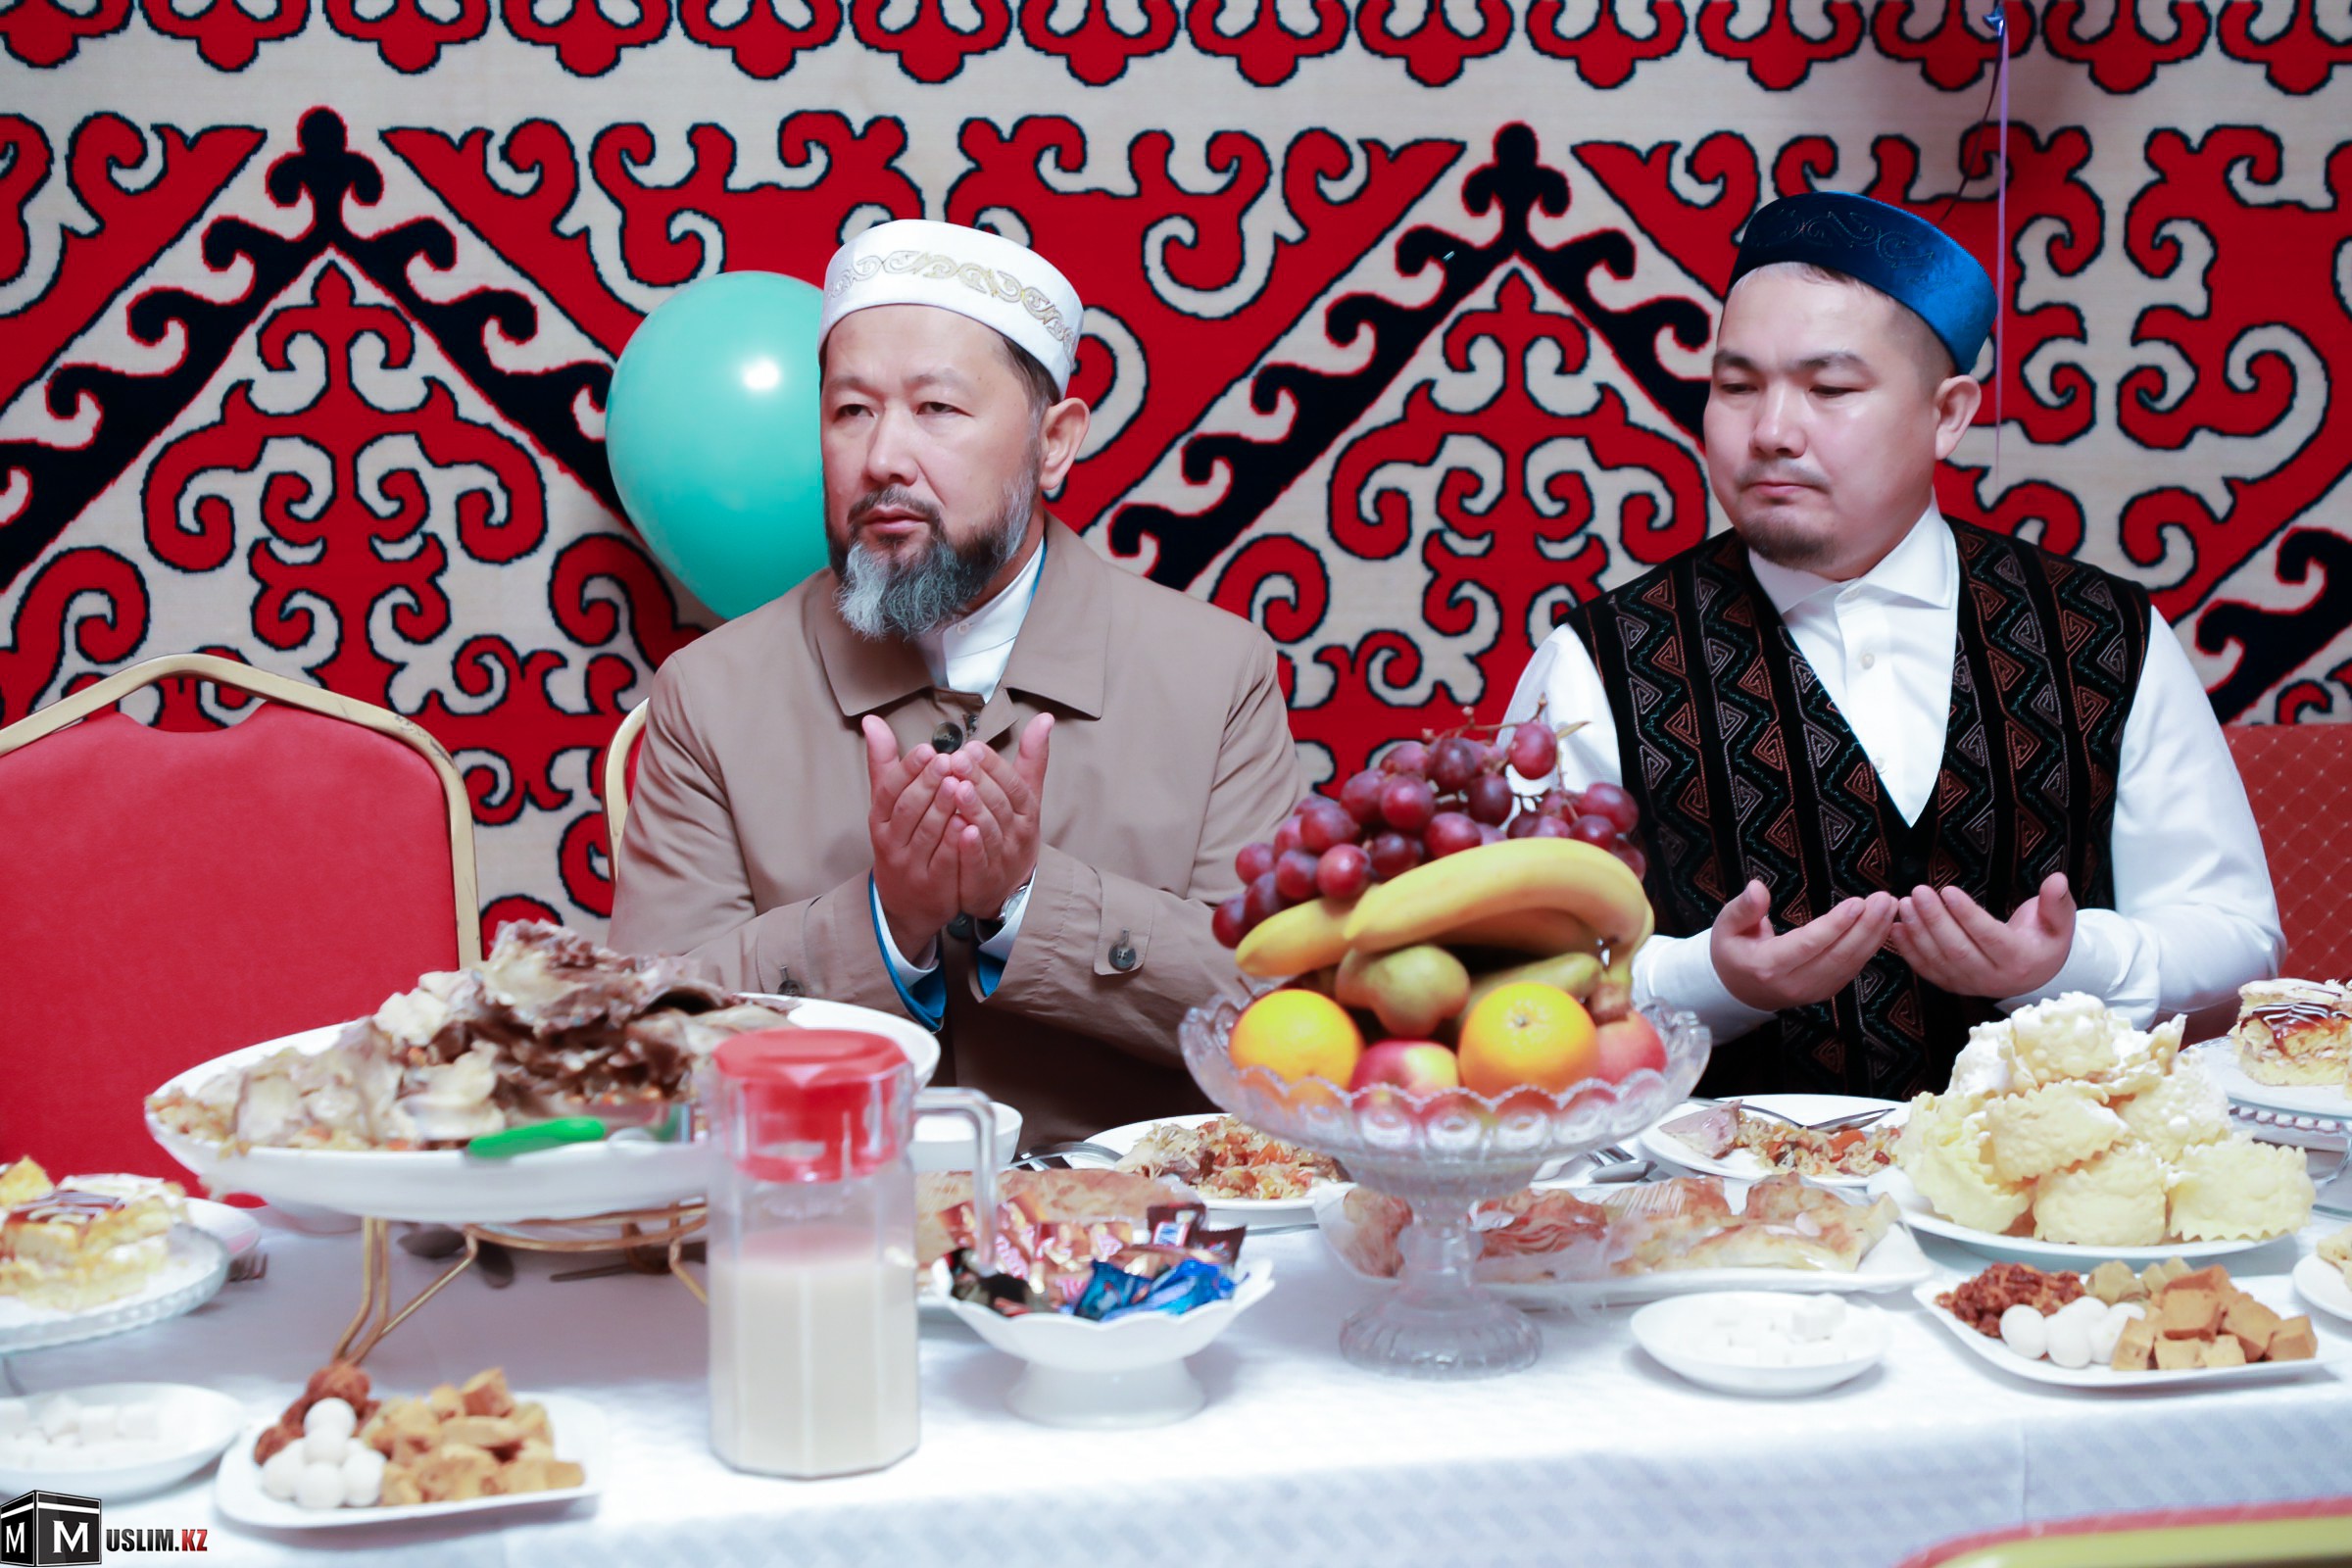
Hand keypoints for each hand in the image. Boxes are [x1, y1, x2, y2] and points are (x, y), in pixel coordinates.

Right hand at [863, 715, 963, 955]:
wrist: (905, 904)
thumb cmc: (900, 842)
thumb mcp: (887, 806)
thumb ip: (884, 764)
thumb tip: (872, 720)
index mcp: (879, 820)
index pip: (890, 791)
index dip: (908, 770)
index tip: (928, 749)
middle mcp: (890, 843)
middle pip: (908, 810)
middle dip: (928, 784)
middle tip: (949, 761)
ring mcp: (911, 866)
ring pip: (927, 834)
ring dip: (943, 809)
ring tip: (960, 785)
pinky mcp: (933, 886)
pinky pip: (945, 862)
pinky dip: (956, 843)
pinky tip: (970, 824)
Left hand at [944, 714, 1051, 919]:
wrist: (1009, 886)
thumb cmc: (1013, 830)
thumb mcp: (1027, 795)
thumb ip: (1032, 758)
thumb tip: (1045, 717)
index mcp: (1027, 809)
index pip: (1014, 783)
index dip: (994, 765)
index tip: (972, 747)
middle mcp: (1018, 832)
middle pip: (1000, 803)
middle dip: (980, 780)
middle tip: (957, 760)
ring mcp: (1003, 856)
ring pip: (990, 829)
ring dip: (974, 808)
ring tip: (957, 788)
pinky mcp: (985, 877)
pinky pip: (979, 861)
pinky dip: (971, 846)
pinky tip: (959, 829)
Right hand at [1711, 879, 1898, 1012]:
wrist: (1738, 990)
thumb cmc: (1733, 952)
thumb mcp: (1726, 927)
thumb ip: (1743, 908)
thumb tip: (1758, 887)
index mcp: (1767, 966)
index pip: (1807, 945)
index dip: (1835, 925)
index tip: (1857, 903)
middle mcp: (1794, 983)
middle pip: (1838, 955)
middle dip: (1866, 926)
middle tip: (1884, 898)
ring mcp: (1814, 990)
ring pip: (1851, 963)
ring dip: (1874, 934)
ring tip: (1890, 906)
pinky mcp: (1827, 990)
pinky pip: (1853, 968)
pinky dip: (1871, 945)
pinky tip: (1882, 924)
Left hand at [1889, 873, 2074, 999]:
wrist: (2034, 971)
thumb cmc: (2045, 938)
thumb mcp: (2059, 921)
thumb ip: (2057, 902)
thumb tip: (2057, 880)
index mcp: (2021, 962)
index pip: (1990, 937)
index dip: (1967, 915)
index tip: (1948, 890)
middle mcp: (1994, 979)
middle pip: (1958, 950)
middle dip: (1935, 920)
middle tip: (1918, 892)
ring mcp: (1969, 985)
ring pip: (1938, 961)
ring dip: (1917, 932)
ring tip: (1905, 903)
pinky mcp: (1952, 985)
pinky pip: (1926, 970)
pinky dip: (1908, 950)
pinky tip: (1896, 926)